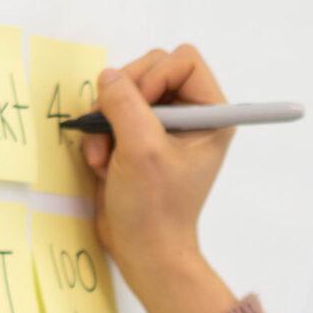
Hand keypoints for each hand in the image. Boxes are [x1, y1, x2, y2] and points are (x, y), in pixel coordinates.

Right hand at [83, 44, 237, 312]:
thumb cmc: (154, 209)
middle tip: (114, 128)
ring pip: (125, 90)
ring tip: (105, 156)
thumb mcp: (141, 150)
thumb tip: (108, 77)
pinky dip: (101, 135)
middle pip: (150, 68)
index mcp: (210, 115)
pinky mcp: (138, 139)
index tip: (140, 108)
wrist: (144, 252)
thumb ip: (125, 104)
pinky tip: (102, 164)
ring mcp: (162, 127)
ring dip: (107, 120)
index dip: (155, 75)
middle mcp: (190, 116)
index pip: (183, 60)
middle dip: (124, 97)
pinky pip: (112, 114)